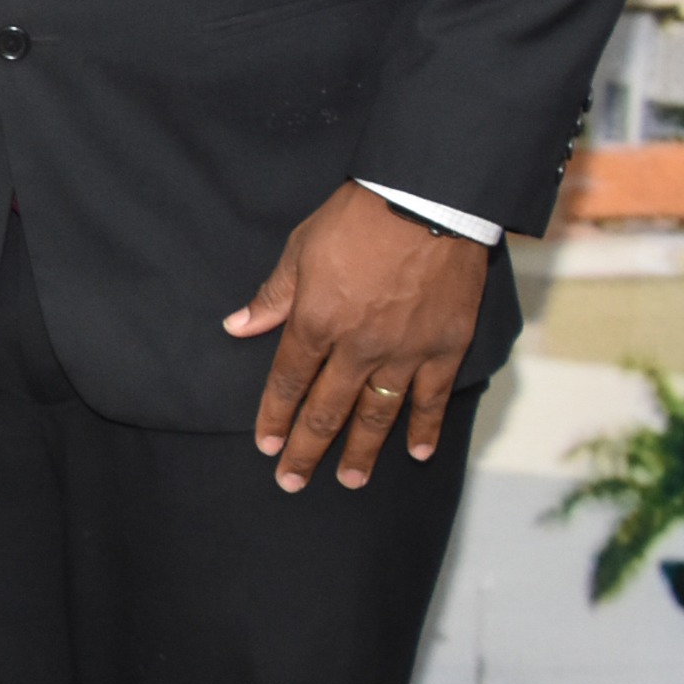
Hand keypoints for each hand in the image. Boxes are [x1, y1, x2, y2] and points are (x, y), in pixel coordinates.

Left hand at [228, 180, 487, 491]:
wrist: (426, 201)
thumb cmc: (356, 219)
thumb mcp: (300, 250)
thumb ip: (272, 297)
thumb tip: (237, 327)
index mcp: (316, 322)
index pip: (288, 381)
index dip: (274, 416)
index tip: (265, 445)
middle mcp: (358, 348)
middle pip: (326, 410)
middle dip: (306, 449)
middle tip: (292, 482)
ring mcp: (405, 352)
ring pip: (377, 414)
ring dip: (361, 452)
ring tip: (349, 481)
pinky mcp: (446, 347)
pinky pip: (433, 398)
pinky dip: (425, 428)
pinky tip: (415, 453)